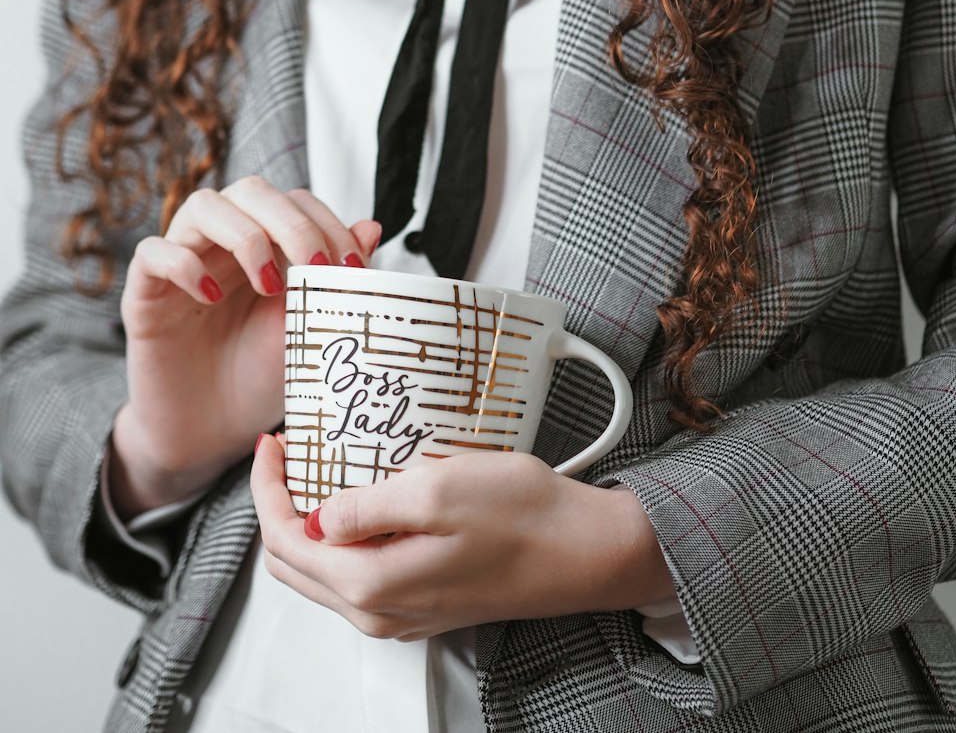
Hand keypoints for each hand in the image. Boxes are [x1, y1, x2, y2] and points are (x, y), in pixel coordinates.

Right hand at [109, 177, 380, 518]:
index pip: (295, 201)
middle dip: (292, 222)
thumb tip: (374, 226)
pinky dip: (184, 264)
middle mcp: (224, 242)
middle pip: (250, 190)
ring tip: (270, 286)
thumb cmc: (261, 378)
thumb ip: (335, 279)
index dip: (327, 223)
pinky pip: (152, 251)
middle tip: (316, 268)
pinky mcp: (144, 292)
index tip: (353, 269)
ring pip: (202, 205)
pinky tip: (211, 298)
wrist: (211, 435)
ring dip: (245, 236)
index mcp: (267, 244)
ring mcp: (182, 261)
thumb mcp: (309, 328)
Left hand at [251, 434, 675, 639]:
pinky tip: (365, 498)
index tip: (274, 442)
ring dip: (311, 521)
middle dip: (281, 505)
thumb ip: (366, 505)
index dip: (269, 487)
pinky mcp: (424, 601)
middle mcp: (378, 612)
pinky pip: (359, 573)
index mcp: (371, 585)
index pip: (286, 539)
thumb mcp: (438, 490)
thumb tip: (319, 513)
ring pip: (324, 571)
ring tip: (323, 467)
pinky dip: (344, 537)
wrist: (586, 551)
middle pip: (295, 562)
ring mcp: (401, 612)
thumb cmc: (523, 517)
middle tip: (291, 453)